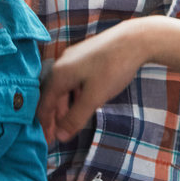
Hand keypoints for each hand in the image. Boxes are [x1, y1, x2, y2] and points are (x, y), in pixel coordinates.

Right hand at [38, 19, 158, 141]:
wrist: (135, 39)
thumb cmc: (113, 67)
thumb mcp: (94, 97)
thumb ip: (76, 118)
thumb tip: (60, 137)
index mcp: (59, 74)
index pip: (44, 105)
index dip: (45, 125)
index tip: (47, 141)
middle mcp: (62, 64)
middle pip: (52, 96)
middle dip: (54, 117)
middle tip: (57, 135)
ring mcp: (74, 59)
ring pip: (64, 88)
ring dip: (64, 107)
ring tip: (68, 123)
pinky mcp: (86, 56)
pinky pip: (73, 80)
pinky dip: (74, 95)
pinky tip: (82, 103)